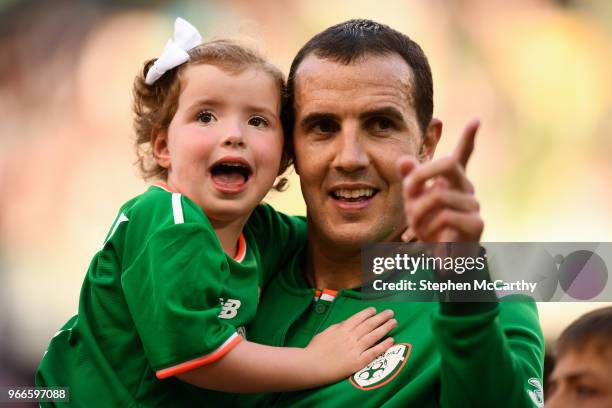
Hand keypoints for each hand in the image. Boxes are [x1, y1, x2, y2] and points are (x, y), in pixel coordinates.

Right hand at [305, 307, 395, 382]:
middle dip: (381, 317)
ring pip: (374, 335)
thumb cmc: (314, 350)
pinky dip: (383, 346)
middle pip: (369, 324)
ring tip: (394, 322)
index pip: (358, 318)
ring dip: (385, 327)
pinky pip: (373, 352)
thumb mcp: (325, 333)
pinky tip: (391, 340)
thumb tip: (346, 323)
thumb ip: (337, 327)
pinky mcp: (357, 362)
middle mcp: (350, 337)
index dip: (367, 313)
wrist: (311, 365)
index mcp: (341, 329)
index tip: (374, 310)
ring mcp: (354, 349)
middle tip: (390, 312)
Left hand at [399, 118, 483, 242]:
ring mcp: (473, 205)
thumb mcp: (413, 202)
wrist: (440, 258)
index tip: (476, 118)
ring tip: (417, 229)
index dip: (469, 137)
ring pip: (438, 196)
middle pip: (447, 163)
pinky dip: (431, 228)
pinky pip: (446, 217)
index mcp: (452, 181)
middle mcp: (466, 188)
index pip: (463, 155)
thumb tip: (403, 159)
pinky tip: (434, 238)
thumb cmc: (429, 227)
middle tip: (408, 192)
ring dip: (419, 213)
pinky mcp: (476, 224)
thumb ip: (410, 181)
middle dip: (421, 175)